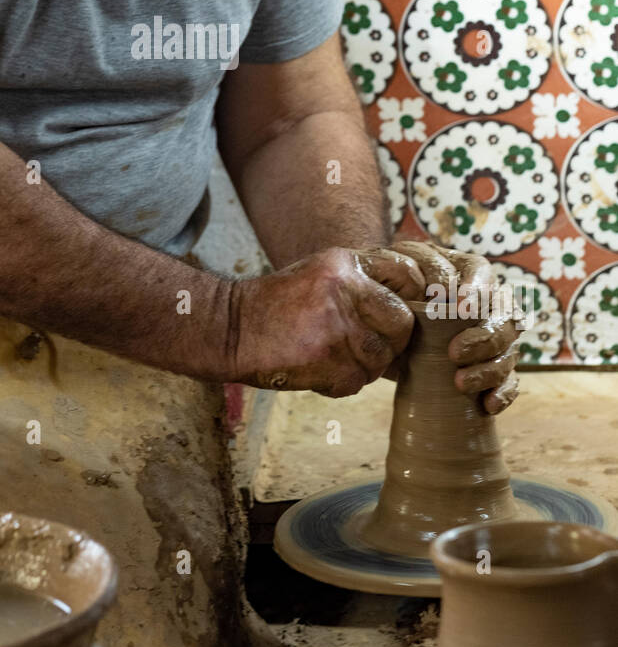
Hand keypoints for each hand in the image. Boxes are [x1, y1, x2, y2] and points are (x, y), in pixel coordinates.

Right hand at [228, 246, 417, 394]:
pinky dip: (343, 382)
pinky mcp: (328, 364)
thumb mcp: (320, 273)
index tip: (404, 311)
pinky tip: (320, 368)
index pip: (406, 273)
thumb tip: (414, 304)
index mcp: (344, 264)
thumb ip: (363, 281)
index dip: (412, 296)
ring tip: (336, 355)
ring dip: (366, 365)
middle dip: (393, 339)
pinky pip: (359, 381)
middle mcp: (344, 291)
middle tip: (369, 343)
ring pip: (382, 358)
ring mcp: (337, 329)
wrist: (233, 328)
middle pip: (402, 322)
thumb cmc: (279, 304)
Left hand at [385, 240, 520, 414]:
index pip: (484, 274)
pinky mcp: (489, 368)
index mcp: (467, 272)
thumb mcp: (398, 272)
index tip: (461, 306)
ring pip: (509, 352)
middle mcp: (488, 304)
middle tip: (455, 353)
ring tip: (461, 383)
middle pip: (504, 317)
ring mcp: (493, 338)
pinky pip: (509, 382)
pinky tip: (488, 404)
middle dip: (485, 338)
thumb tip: (442, 290)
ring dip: (490, 370)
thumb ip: (417, 270)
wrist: (382, 325)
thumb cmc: (393, 290)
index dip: (479, 290)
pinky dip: (503, 393)